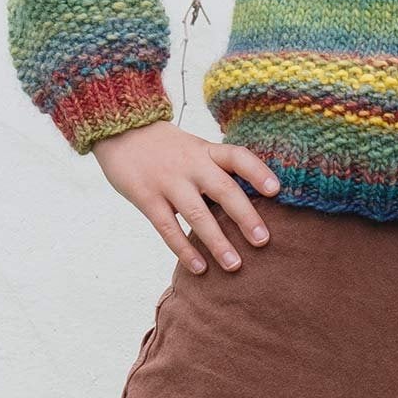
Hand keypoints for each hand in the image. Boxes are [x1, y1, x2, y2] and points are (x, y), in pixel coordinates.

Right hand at [91, 120, 281, 274]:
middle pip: (223, 189)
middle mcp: (191, 165)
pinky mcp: (147, 198)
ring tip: (234, 264)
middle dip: (245, 216)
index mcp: (206, 150)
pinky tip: (199, 267)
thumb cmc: (166, 147)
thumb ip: (215, 171)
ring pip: (197, 214)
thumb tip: (248, 201)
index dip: (258, 172)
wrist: (122, 130)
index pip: (238, 157)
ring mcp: (168, 182)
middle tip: (264, 240)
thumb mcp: (195, 148)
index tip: (276, 190)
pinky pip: (168, 227)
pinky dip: (184, 249)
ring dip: (217, 241)